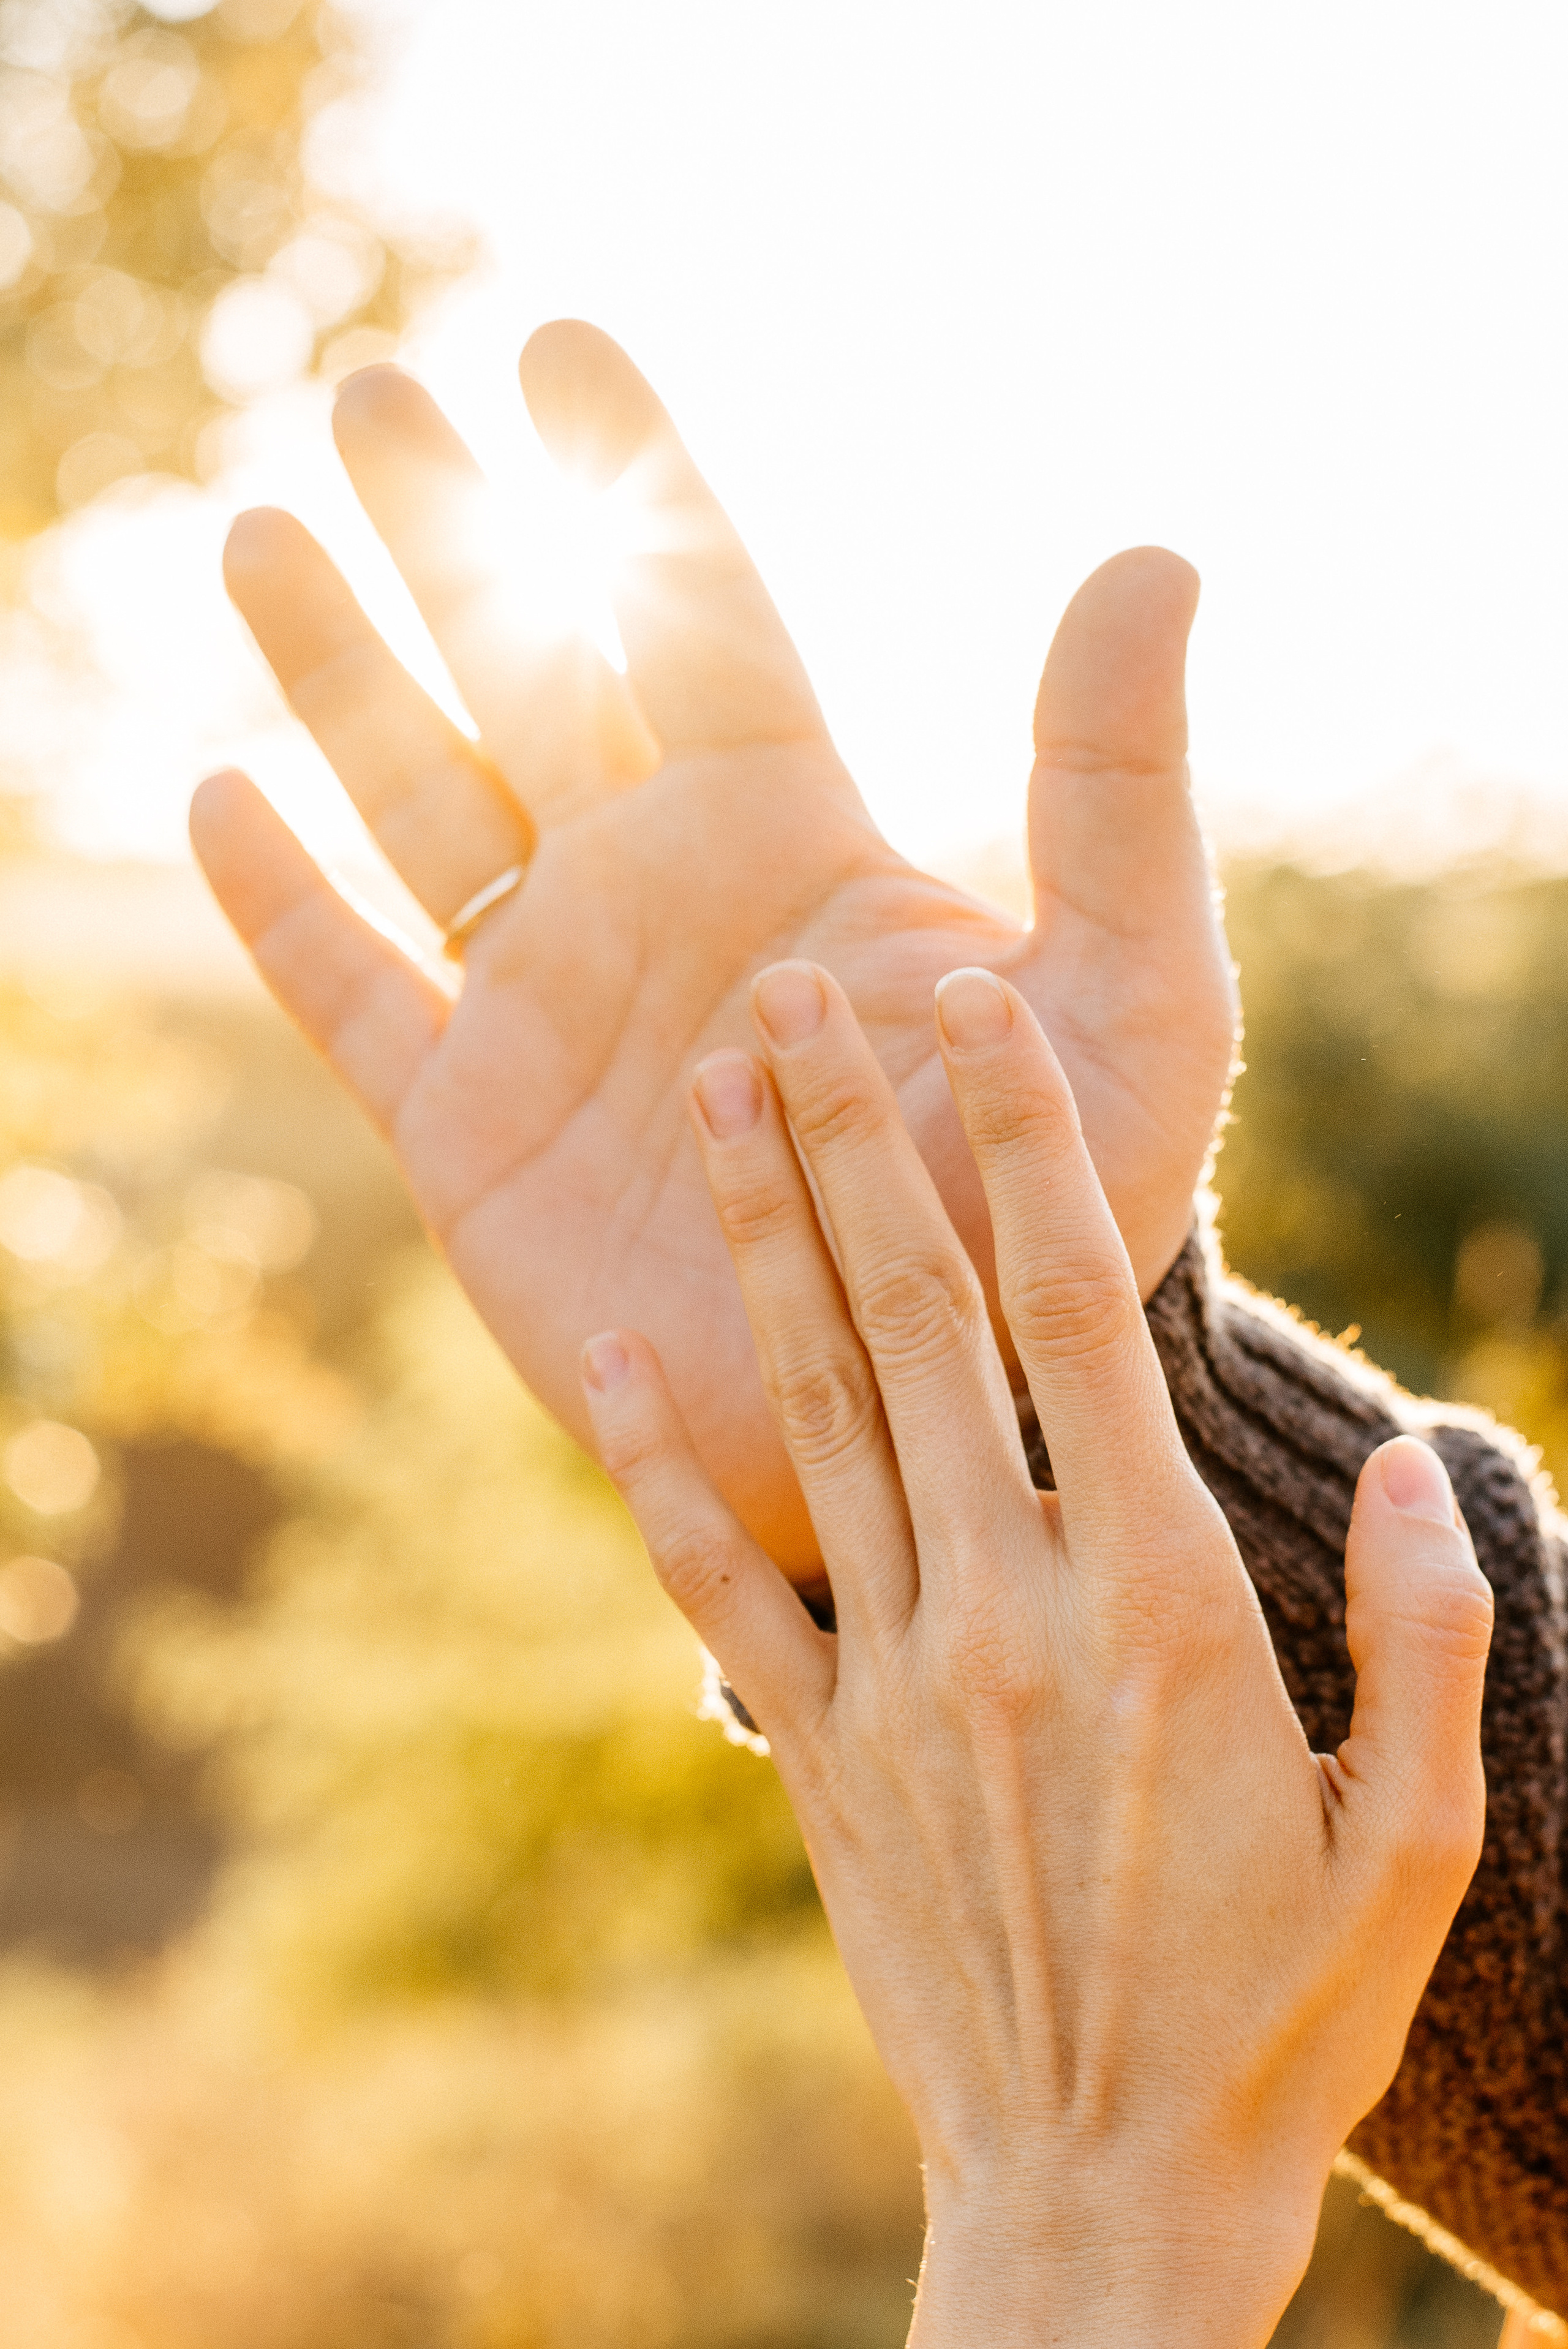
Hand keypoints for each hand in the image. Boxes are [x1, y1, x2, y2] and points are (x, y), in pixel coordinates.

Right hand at [191, 321, 1235, 1576]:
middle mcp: (655, 894)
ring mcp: (550, 1007)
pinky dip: (285, 909)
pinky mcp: (474, 1134)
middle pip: (528, 670)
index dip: (635, 475)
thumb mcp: (1130, 999)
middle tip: (371, 396)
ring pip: (420, 800)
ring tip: (262, 535)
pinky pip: (355, 997)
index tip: (558, 348)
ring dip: (340, 671)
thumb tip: (1153, 555)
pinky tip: (223, 800)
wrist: (932, 1405)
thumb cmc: (1055, 1208)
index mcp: (793, 839)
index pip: (699, 613)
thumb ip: (1120, 792)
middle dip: (452, 533)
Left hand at [581, 962, 1491, 2347]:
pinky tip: (599, 1360)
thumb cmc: (1279, 2014)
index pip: (1080, 1317)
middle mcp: (1010, 1610)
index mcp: (1162, 1603)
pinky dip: (653, 1466)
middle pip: (920, 1324)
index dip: (1025, 1145)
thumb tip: (1438, 1445)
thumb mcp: (1414, 1834)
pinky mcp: (819, 1755)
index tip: (973, 1010)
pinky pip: (719, 1582)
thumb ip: (1427, 1631)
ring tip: (717, 1103)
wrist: (1105, 2201)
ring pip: (814, 1413)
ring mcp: (896, 1681)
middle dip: (855, 1143)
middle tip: (792, 995)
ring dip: (762, 1245)